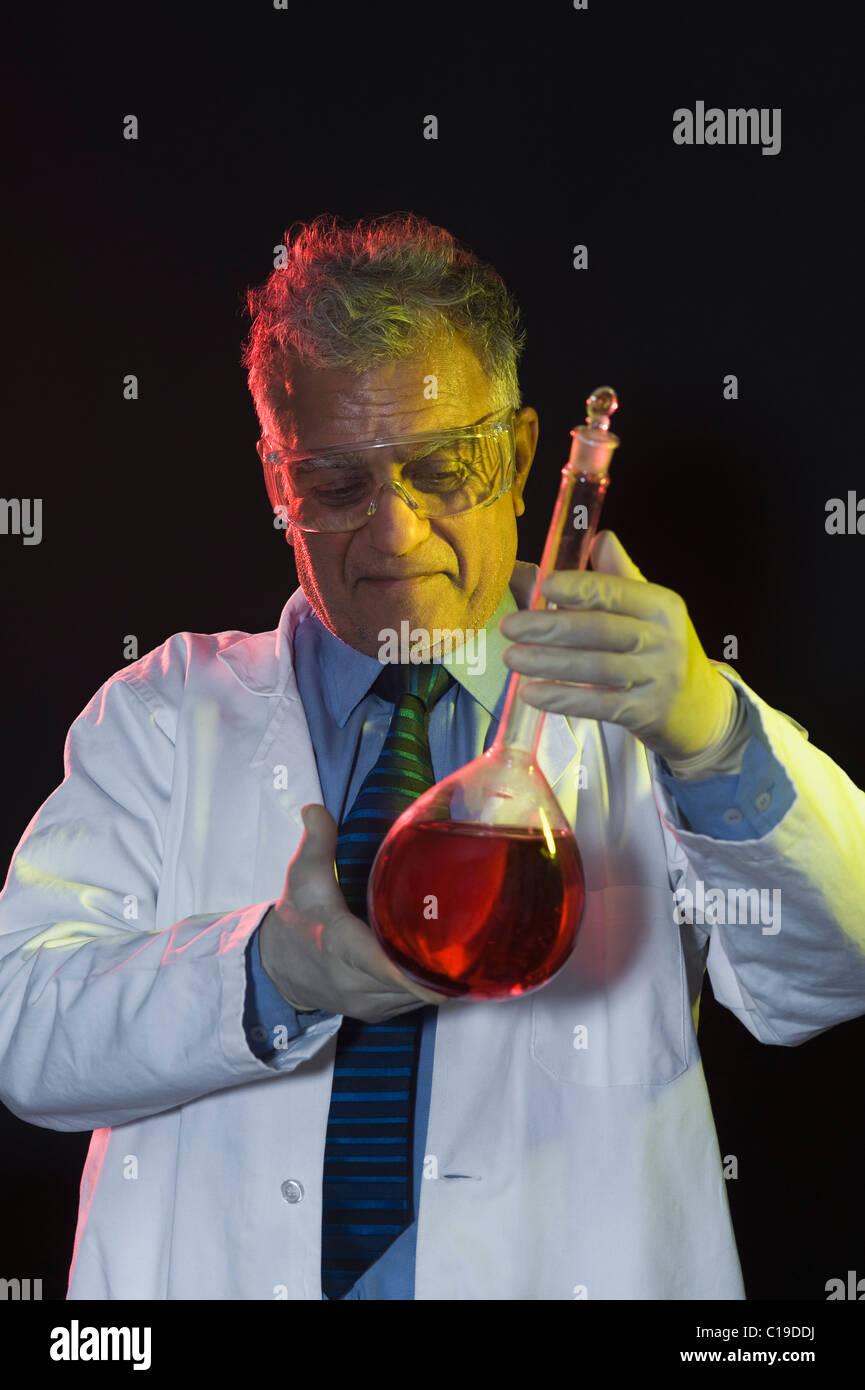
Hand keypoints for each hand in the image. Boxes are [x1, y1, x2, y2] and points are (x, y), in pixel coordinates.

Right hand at [259, 804, 450, 1022]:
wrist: (276, 968)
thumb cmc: (296, 918)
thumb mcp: (302, 877)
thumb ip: (316, 842)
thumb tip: (316, 808)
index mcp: (341, 946)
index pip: (384, 966)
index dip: (420, 971)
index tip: (453, 963)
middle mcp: (355, 982)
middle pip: (415, 984)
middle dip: (445, 967)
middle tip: (478, 938)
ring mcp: (367, 1002)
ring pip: (419, 997)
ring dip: (440, 978)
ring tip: (466, 949)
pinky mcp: (376, 1012)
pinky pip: (413, 1004)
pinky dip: (429, 987)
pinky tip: (442, 963)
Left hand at [499, 531, 736, 762]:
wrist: (702, 710)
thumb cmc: (662, 650)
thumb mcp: (652, 610)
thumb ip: (621, 576)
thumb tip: (599, 537)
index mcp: (661, 605)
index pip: (615, 591)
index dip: (578, 587)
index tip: (543, 585)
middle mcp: (663, 639)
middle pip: (600, 629)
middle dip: (551, 626)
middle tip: (509, 625)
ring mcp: (656, 678)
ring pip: (595, 668)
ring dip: (548, 662)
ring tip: (511, 657)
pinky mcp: (644, 713)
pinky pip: (597, 704)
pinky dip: (561, 698)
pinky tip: (531, 693)